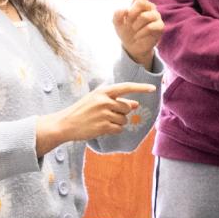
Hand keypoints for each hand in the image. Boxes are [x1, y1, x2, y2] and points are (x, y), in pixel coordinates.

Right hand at [37, 82, 155, 154]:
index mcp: (103, 91)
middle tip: (106, 115)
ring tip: (102, 121)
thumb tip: (136, 104)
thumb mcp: (97, 100)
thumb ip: (116, 100)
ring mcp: (104, 113)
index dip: (140, 88)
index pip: (126, 87)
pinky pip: (119, 129)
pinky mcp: (103, 126)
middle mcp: (104, 100)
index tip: (153, 89)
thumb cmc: (83, 111)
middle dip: (121, 113)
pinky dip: (114, 130)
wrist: (65, 124)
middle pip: (127, 108)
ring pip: (124, 120)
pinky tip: (102, 128)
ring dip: (117, 123)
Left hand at [111, 0, 164, 68]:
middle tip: (128, 22)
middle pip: (141, 3)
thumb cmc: (125, 31)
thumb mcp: (116, 22)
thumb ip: (117, 14)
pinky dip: (142, 32)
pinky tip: (139, 36)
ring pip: (146, 16)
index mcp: (138, 4)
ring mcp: (156, 16)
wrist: (132, 46)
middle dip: (132, 14)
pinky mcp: (160, 26)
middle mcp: (149, 8)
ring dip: (136, 25)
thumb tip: (125, 10)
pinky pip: (151, 26)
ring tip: (134, 30)